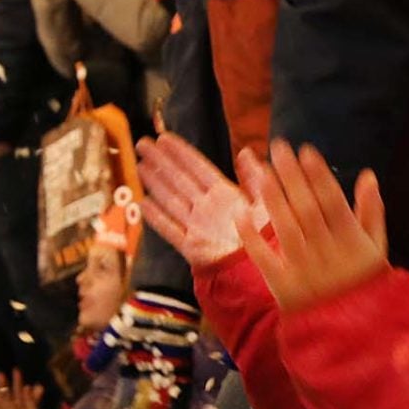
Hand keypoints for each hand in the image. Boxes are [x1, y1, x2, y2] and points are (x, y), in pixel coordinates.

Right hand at [135, 132, 264, 267]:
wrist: (264, 271)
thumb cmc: (268, 239)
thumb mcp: (266, 202)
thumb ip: (255, 178)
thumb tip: (246, 151)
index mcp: (225, 195)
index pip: (197, 167)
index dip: (180, 152)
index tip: (164, 137)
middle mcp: (207, 208)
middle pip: (179, 180)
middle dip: (161, 161)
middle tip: (143, 143)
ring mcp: (198, 227)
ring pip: (171, 200)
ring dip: (155, 183)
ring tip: (140, 166)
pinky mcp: (192, 247)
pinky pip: (171, 230)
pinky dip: (157, 218)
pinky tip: (144, 204)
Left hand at [230, 142, 389, 313]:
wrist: (353, 336)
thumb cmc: (364, 285)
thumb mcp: (376, 249)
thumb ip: (371, 212)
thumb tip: (367, 175)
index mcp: (351, 242)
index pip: (333, 202)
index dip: (319, 176)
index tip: (306, 150)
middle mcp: (326, 252)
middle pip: (306, 208)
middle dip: (292, 176)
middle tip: (278, 147)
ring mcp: (303, 269)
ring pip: (285, 228)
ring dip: (272, 198)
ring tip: (261, 170)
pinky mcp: (282, 286)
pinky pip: (264, 258)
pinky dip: (251, 237)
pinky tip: (239, 213)